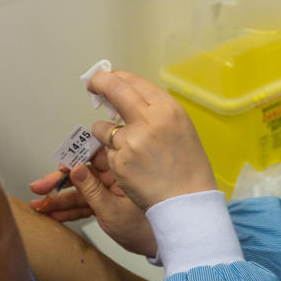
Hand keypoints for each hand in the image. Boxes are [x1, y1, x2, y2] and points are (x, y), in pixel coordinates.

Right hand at [30, 150, 157, 256]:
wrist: (158, 246)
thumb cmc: (145, 228)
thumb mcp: (112, 210)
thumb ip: (91, 190)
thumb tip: (74, 169)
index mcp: (120, 171)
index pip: (92, 156)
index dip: (73, 160)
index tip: (58, 167)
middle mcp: (113, 178)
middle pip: (80, 174)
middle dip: (58, 181)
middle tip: (39, 187)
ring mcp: (108, 192)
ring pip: (78, 191)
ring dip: (59, 198)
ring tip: (40, 205)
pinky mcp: (105, 206)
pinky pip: (83, 204)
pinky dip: (69, 210)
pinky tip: (53, 213)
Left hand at [88, 71, 216, 210]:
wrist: (187, 202)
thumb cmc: (188, 169)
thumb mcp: (180, 129)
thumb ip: (155, 112)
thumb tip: (129, 97)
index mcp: (168, 109)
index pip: (134, 82)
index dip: (115, 77)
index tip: (106, 78)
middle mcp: (149, 120)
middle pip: (114, 89)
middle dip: (99, 83)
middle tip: (92, 84)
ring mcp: (131, 141)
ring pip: (102, 127)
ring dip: (107, 135)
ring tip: (129, 151)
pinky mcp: (119, 161)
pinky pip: (106, 154)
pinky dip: (114, 160)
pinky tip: (132, 169)